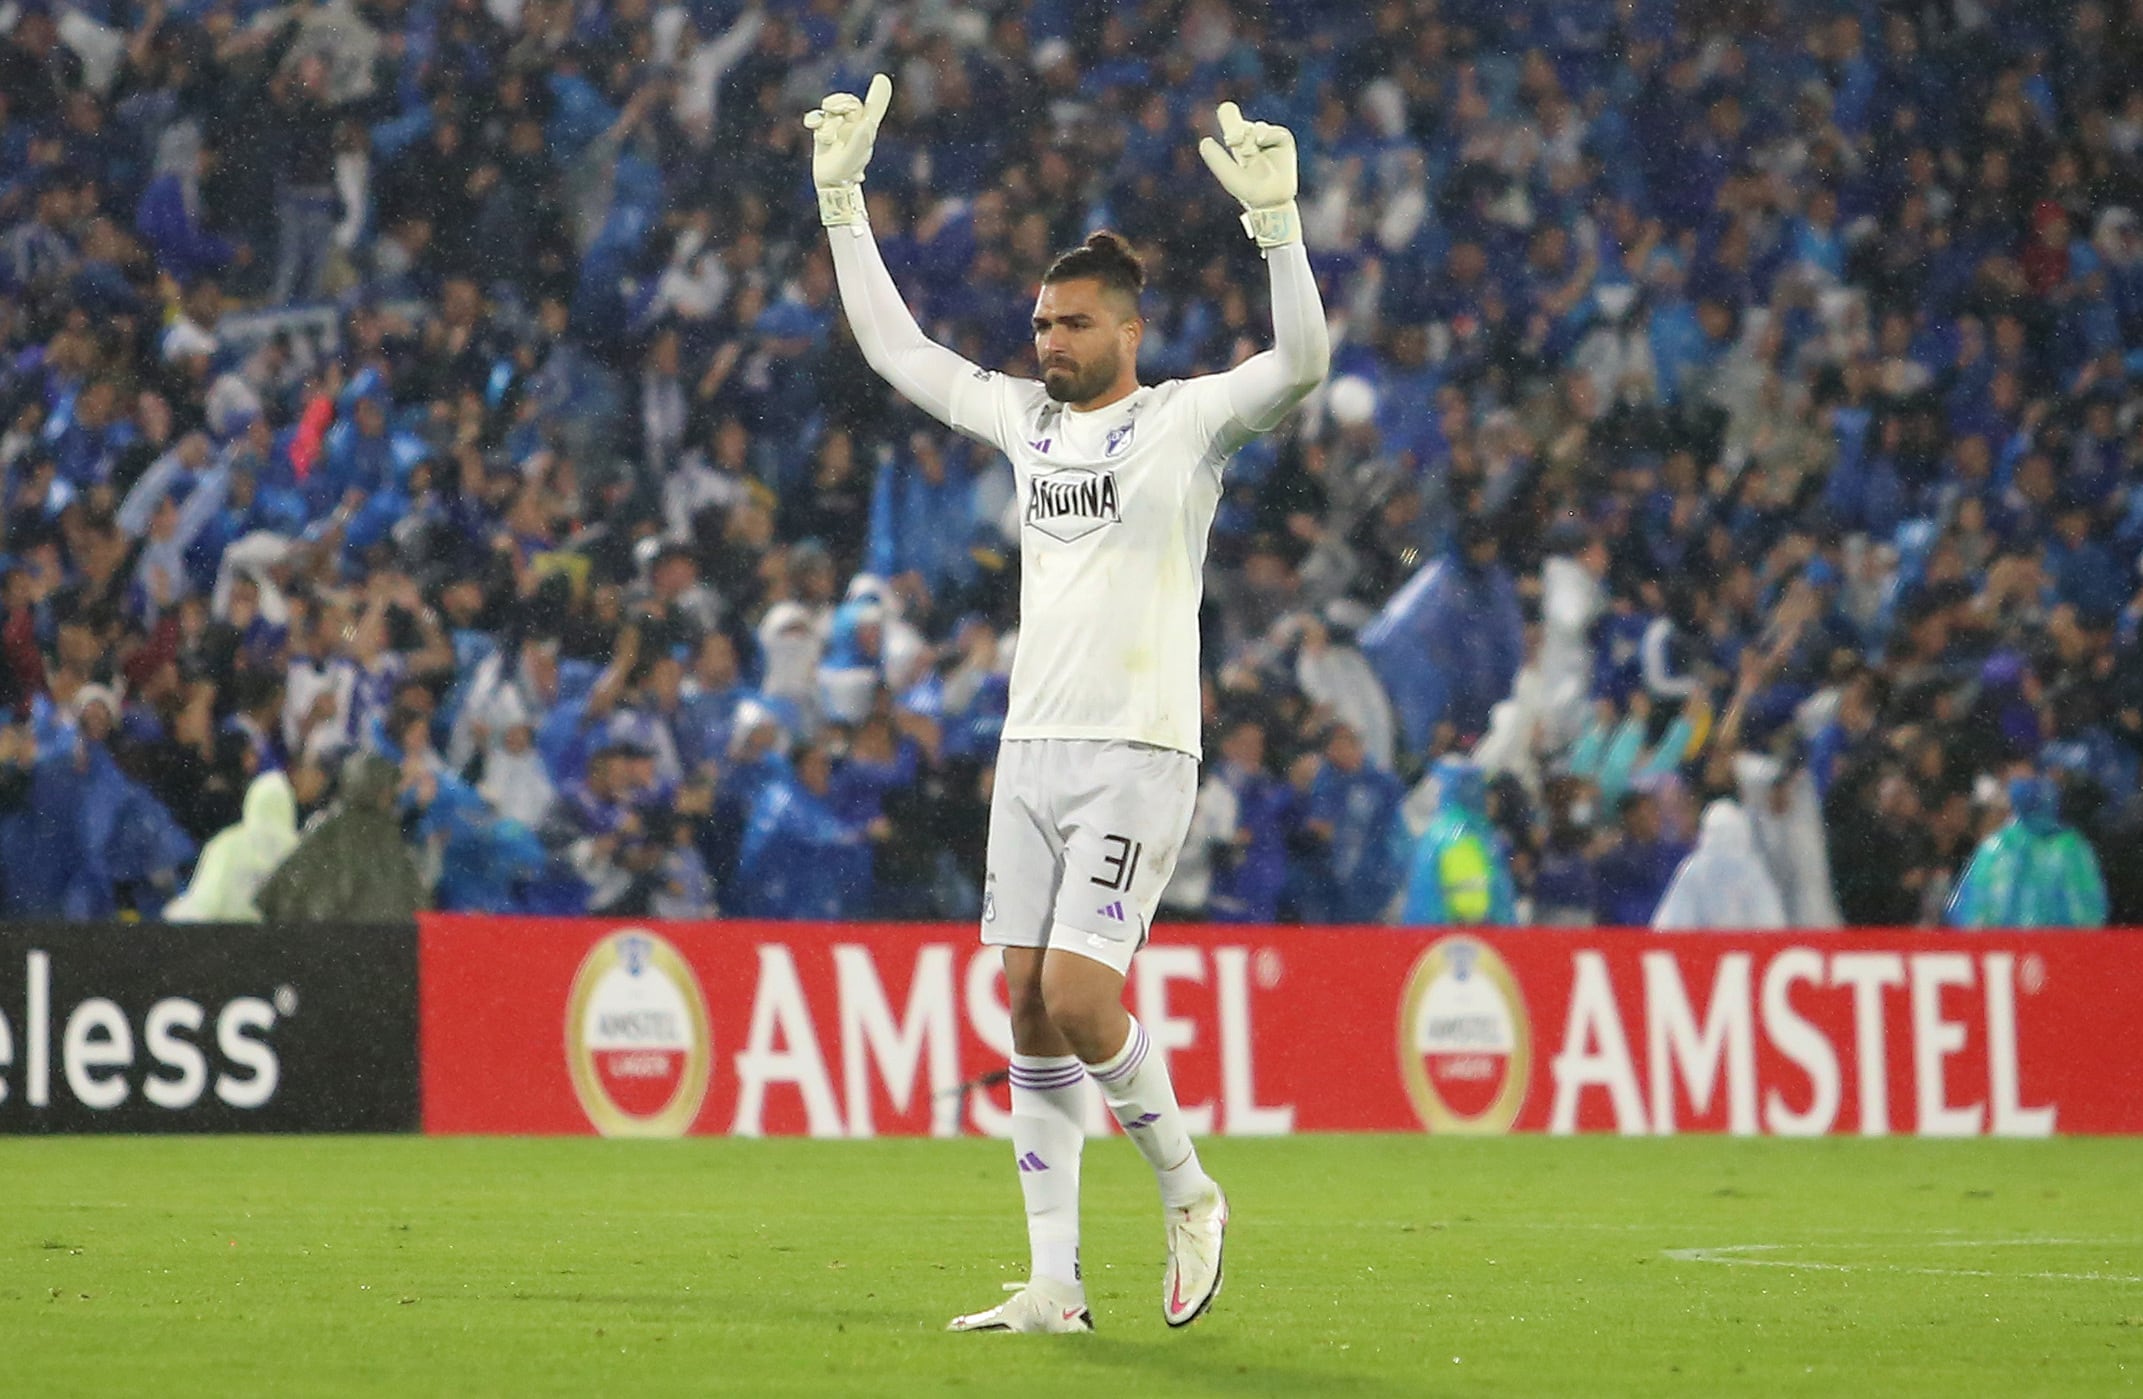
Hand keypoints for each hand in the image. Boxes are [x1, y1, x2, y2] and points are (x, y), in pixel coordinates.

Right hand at [803, 74, 890, 225]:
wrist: (831, 182)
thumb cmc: (848, 170)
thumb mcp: (856, 155)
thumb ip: (862, 138)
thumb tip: (867, 121)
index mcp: (866, 128)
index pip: (873, 108)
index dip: (878, 94)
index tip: (881, 79)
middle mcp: (853, 124)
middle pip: (848, 102)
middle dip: (839, 102)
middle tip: (829, 108)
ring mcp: (837, 125)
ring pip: (831, 110)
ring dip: (827, 122)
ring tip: (826, 139)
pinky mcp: (822, 129)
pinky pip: (816, 116)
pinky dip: (813, 119)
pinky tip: (812, 126)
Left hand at [1198, 102, 1300, 246]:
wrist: (1270, 201)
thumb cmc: (1249, 191)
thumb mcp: (1230, 176)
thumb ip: (1217, 160)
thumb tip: (1205, 141)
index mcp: (1239, 145)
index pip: (1232, 122)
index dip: (1228, 114)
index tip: (1225, 113)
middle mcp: (1253, 139)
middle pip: (1243, 121)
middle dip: (1235, 128)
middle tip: (1231, 141)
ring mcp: (1268, 139)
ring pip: (1256, 127)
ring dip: (1250, 136)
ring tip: (1249, 153)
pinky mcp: (1283, 140)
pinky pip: (1275, 131)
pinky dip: (1266, 134)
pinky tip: (1259, 141)